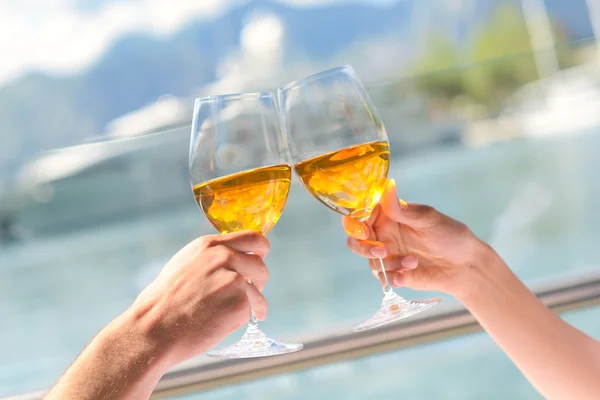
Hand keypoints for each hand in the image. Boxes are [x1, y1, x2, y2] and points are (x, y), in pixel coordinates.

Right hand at [130, 230, 269, 365]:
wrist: (154, 327)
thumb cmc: (165, 301)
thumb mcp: (186, 263)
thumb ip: (212, 256)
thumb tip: (237, 256)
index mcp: (211, 245)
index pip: (253, 239)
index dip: (260, 252)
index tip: (258, 261)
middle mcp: (225, 257)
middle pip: (261, 265)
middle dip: (258, 280)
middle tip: (250, 291)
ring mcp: (234, 280)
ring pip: (259, 289)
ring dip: (253, 301)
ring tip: (238, 311)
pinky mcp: (240, 303)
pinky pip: (253, 309)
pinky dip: (245, 318)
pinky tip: (228, 322)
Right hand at [342, 179, 491, 295]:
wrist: (466, 265)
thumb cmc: (450, 234)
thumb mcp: (428, 218)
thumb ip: (402, 209)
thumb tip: (387, 185)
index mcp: (388, 216)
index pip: (360, 215)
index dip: (355, 223)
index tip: (365, 232)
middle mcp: (384, 235)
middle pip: (355, 241)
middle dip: (363, 248)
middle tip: (382, 251)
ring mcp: (388, 256)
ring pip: (370, 262)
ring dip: (388, 264)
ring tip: (413, 262)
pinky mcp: (395, 274)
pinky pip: (383, 278)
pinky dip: (393, 278)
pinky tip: (409, 274)